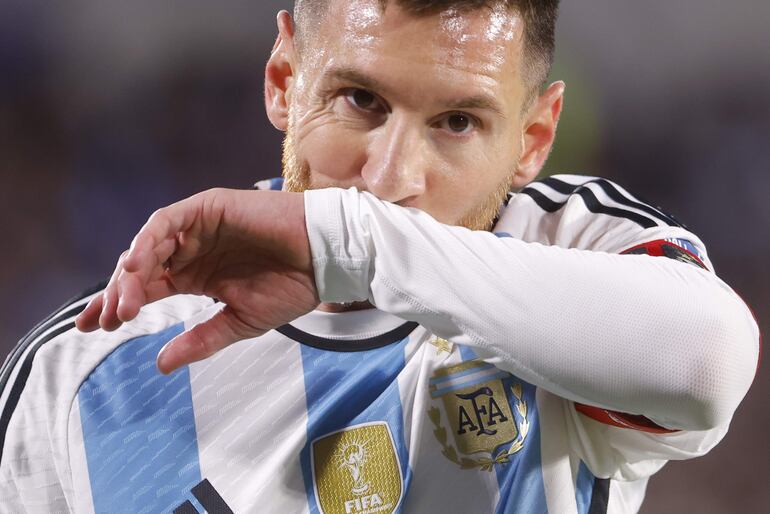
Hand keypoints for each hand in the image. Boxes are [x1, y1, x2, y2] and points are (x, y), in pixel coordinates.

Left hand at [75, 188, 318, 373]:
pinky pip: (166, 222)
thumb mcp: (238, 323)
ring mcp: (197, 227)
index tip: (93, 330)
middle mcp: (191, 250)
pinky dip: (149, 241)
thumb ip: (201, 340)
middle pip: (138, 269)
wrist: (323, 260)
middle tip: (104, 321)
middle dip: (116, 294)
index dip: (116, 306)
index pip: (145, 290)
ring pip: (148, 245)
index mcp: (195, 276)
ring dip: (130, 273)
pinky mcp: (207, 207)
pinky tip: (138, 267)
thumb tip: (161, 365)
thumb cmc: (290, 288)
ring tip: (124, 304)